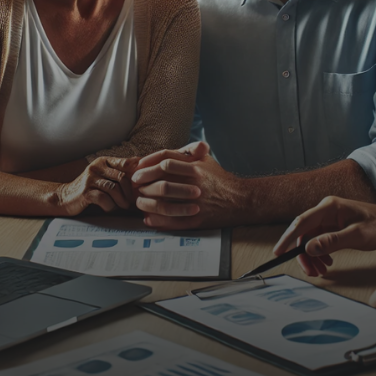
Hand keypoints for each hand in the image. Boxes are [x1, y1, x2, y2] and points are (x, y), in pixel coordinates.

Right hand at [53, 156, 138, 216]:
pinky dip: (110, 206)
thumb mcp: (103, 176)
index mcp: (103, 161)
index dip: (137, 173)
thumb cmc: (90, 188)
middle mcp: (96, 167)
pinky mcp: (85, 192)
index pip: (125, 163)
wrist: (65, 198)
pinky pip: (104, 199)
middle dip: (130, 192)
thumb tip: (141, 167)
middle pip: (122, 177)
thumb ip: (119, 172)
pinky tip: (110, 209)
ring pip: (114, 189)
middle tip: (132, 201)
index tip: (143, 184)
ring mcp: (90, 179)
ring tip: (123, 207)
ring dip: (121, 201)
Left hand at [131, 141, 246, 229]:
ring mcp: (196, 203)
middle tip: (135, 185)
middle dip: (144, 184)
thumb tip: (162, 155)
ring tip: (139, 202)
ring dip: (147, 203)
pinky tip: (149, 219)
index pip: (165, 162)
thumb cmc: (219, 179)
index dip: (148, 165)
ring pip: (164, 203)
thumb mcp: (206, 160)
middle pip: (161, 183)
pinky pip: (173, 222)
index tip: (138, 170)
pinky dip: (158, 221)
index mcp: (196, 167)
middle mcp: (195, 184)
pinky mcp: (197, 220)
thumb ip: (186, 153)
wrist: (240, 200)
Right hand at [273, 196, 375, 276]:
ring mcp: (328, 219)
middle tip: (309, 272)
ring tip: (321, 271)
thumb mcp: (357, 235)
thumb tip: (309, 248)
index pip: (302, 222)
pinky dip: (320, 254)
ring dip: (312, 256)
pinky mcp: (332, 226)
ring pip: (310, 239)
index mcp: (329, 207)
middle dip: (303, 254)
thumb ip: (332, 241)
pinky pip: (319, 241)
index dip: (288, 238)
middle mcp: (326, 211)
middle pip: (304, 233)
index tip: (278, 252)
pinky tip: (327, 263)